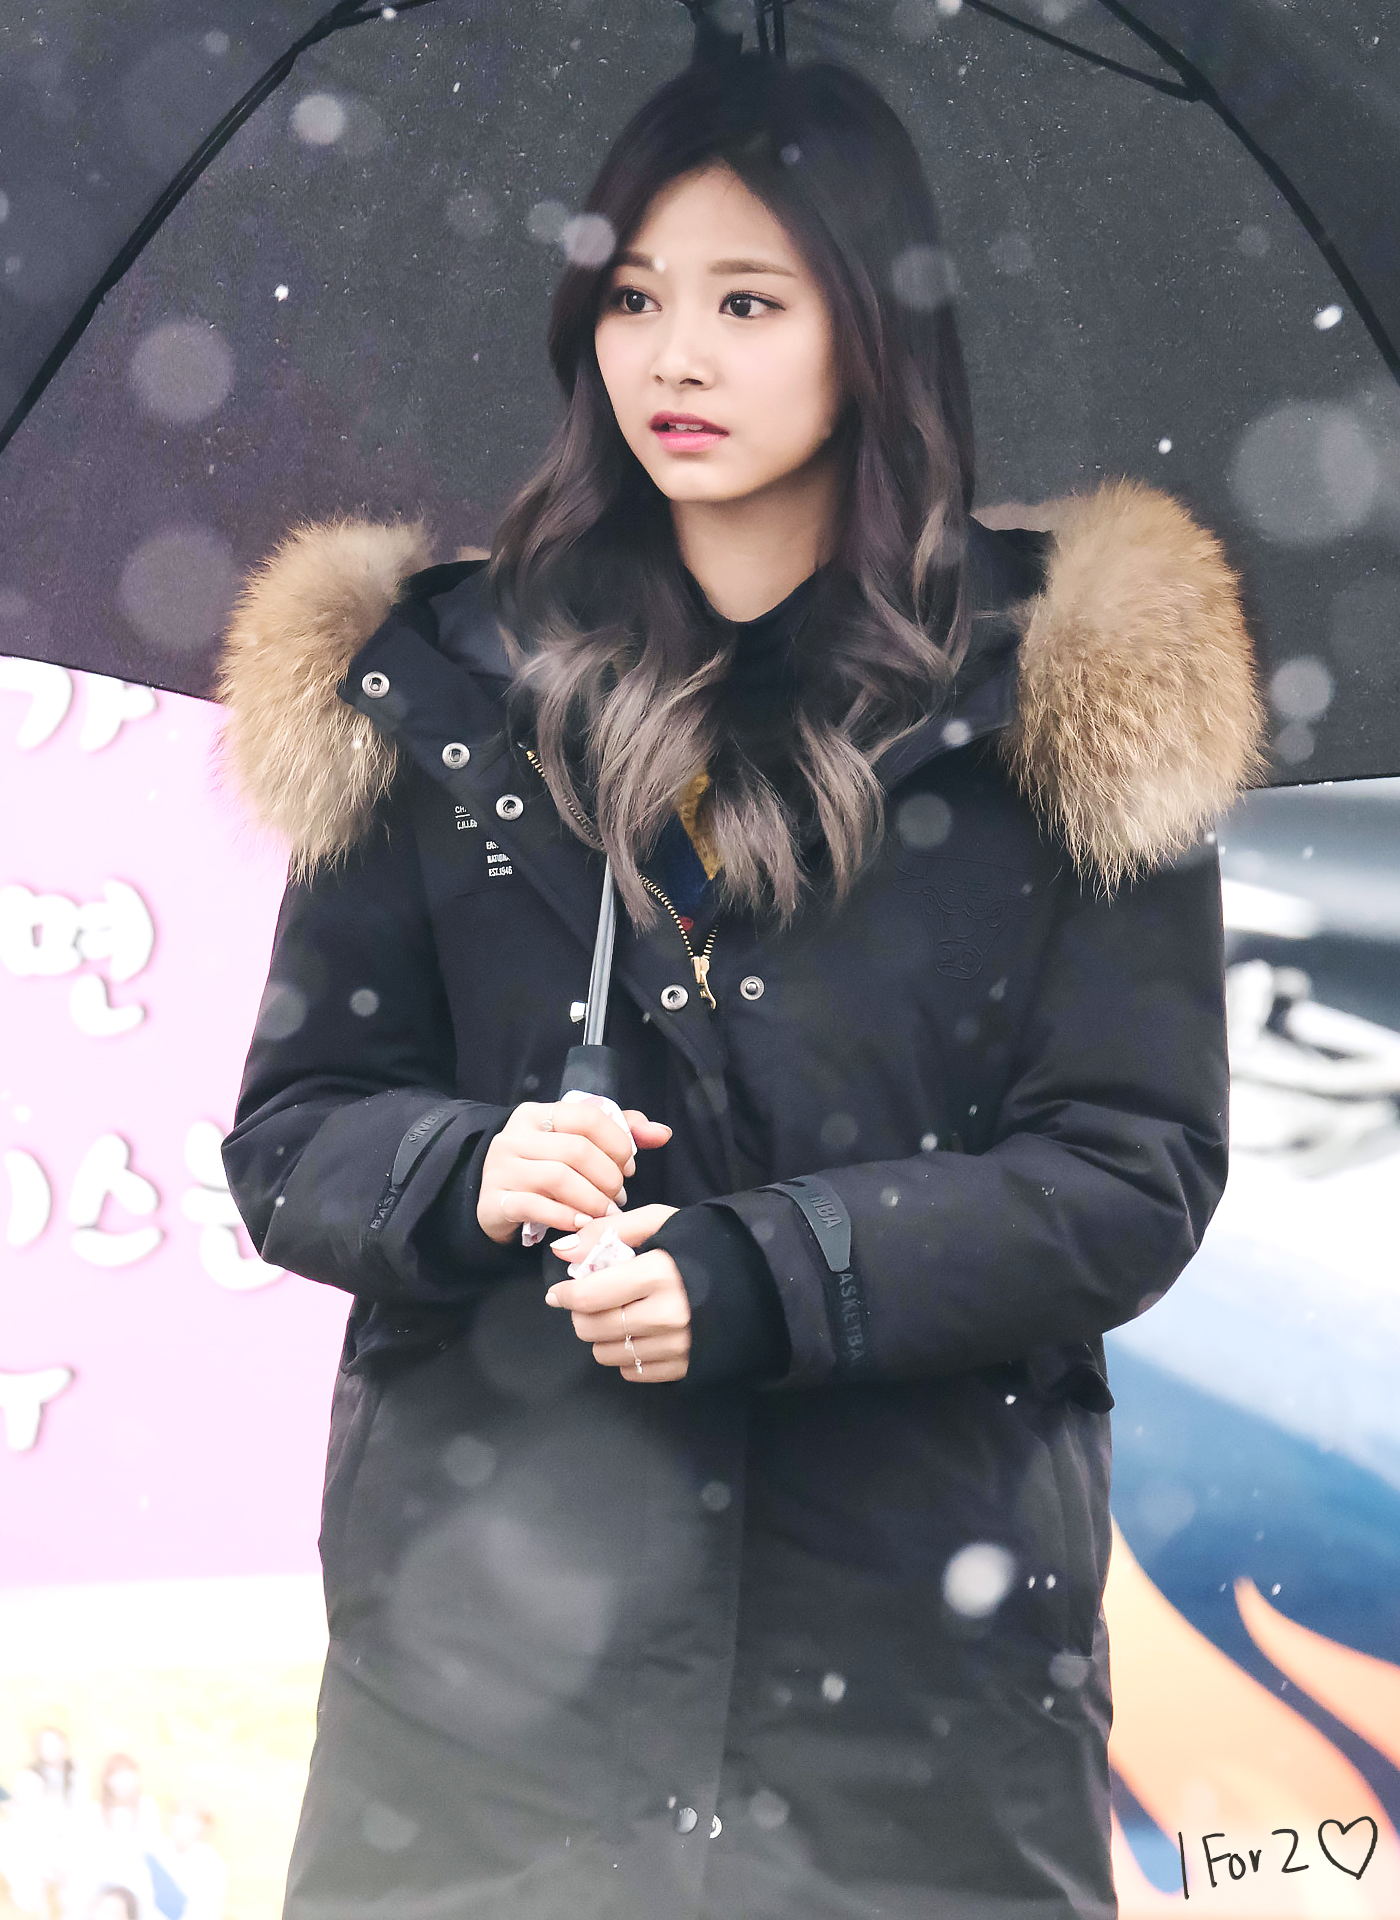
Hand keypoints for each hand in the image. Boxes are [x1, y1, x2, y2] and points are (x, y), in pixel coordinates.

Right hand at [476, 1104, 671, 1245]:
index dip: (617, 1143)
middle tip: (619, 1195)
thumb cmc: (544, 1168)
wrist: (493, 1200)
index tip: (629, 1166)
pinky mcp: (495, 1201)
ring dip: (592, 1200)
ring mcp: (502, 1168)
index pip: (588, 1117)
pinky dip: (566, 1217)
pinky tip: (581, 1224)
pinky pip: (537, 1207)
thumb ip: (621, 1133)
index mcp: (537, 1114)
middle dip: (608, 1177)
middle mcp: (514, 1136)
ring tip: (605, 1212)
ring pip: (559, 1178)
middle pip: (577, 1150)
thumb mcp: (576, 1144)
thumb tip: (663, 1133)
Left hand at [545, 1205, 688, 1380]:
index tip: (560, 1292)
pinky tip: (641, 1334)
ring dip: (603, 1336)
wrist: (759, 1281)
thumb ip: (608, 1232)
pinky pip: (631, 1372)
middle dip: (583, 1313)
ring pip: (606, 1354)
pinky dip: (627, 1355)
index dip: (566, 1294)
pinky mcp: (684, 1368)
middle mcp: (667, 1315)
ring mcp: (677, 1346)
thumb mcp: (660, 1221)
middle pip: (592, 1328)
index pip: (590, 1295)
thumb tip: (562, 1250)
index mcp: (659, 1273)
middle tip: (593, 1300)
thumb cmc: (703, 1245)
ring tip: (621, 1315)